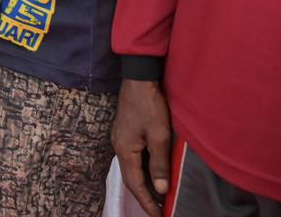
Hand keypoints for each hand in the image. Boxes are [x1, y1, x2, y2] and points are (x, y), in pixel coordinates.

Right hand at [112, 79, 172, 216]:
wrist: (138, 77)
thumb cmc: (149, 104)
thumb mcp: (159, 135)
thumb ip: (159, 163)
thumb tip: (161, 189)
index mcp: (125, 150)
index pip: (135, 184)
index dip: (147, 202)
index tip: (158, 216)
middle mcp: (119, 147)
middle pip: (131, 178)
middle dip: (144, 196)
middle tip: (159, 210)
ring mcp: (121, 138)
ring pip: (132, 168)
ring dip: (144, 183)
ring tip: (159, 195)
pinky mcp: (125, 131)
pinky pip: (133, 157)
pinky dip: (143, 169)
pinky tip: (153, 171)